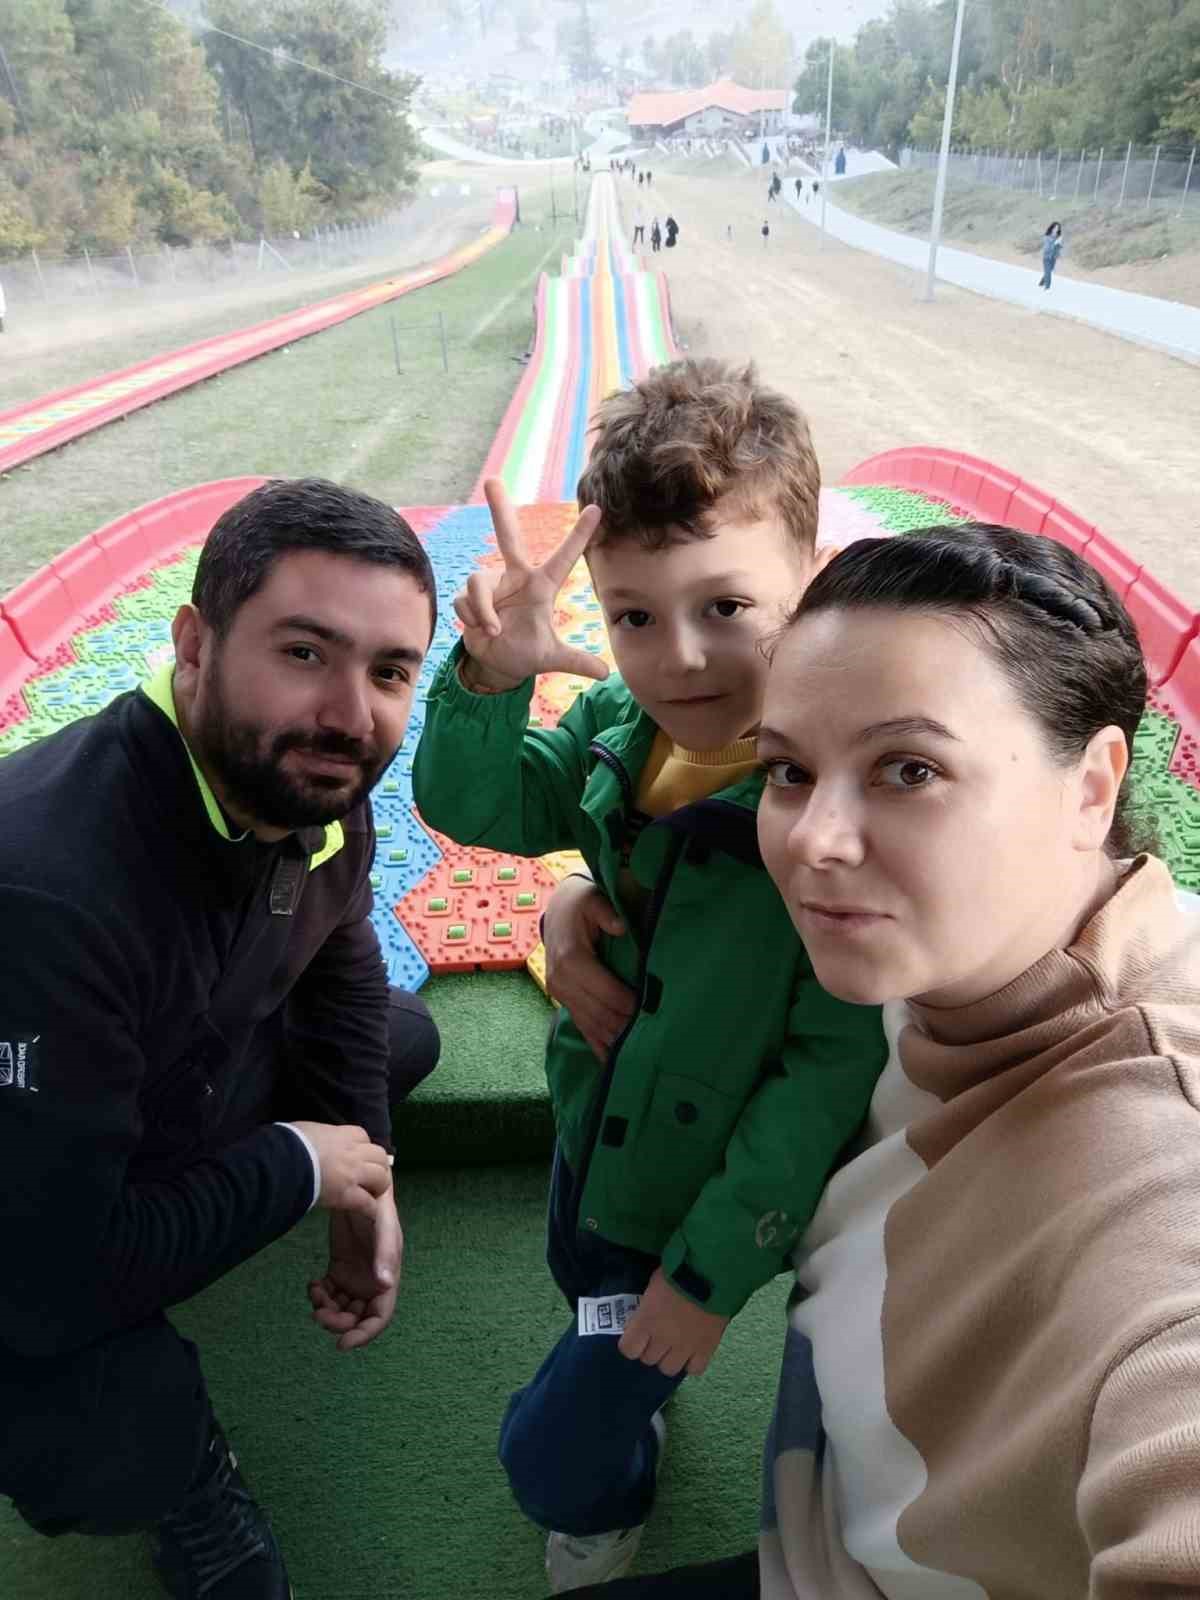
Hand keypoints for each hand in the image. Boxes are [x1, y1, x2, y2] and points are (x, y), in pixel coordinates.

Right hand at [288, 1120, 392, 1219]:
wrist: (280, 1161)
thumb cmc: (288, 1142)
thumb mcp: (308, 1130)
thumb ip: (321, 1136)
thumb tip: (315, 1140)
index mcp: (344, 1133)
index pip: (364, 1137)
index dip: (363, 1149)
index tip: (357, 1157)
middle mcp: (354, 1151)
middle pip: (380, 1157)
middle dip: (378, 1167)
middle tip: (370, 1178)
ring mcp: (353, 1173)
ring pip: (381, 1178)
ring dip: (378, 1187)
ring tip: (370, 1195)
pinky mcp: (347, 1195)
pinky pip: (368, 1203)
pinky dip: (369, 1209)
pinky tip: (366, 1212)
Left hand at [308, 1190, 401, 1351]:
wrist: (359, 1188)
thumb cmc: (378, 1206)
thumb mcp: (385, 1228)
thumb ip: (386, 1256)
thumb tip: (385, 1287)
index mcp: (387, 1278)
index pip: (379, 1317)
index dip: (364, 1334)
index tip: (342, 1343)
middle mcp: (372, 1283)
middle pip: (356, 1318)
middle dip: (338, 1322)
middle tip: (319, 1314)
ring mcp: (355, 1277)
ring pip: (340, 1308)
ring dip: (326, 1309)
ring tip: (315, 1293)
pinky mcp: (339, 1269)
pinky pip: (328, 1293)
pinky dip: (319, 1295)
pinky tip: (313, 1284)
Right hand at [452, 478, 605, 690]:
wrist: (497, 664)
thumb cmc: (527, 653)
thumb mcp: (552, 659)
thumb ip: (576, 662)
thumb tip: (605, 675)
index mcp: (541, 586)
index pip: (565, 557)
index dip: (580, 534)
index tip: (597, 510)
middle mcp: (515, 578)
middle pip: (507, 536)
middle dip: (499, 508)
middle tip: (492, 479)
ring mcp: (490, 585)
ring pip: (478, 583)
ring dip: (484, 612)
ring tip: (494, 632)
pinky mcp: (469, 596)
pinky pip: (465, 602)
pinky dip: (474, 620)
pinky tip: (482, 631)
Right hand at [543, 875, 634, 1060]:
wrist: (557, 912)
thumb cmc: (581, 905)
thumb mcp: (593, 899)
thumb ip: (606, 912)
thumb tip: (620, 926)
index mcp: (570, 958)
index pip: (603, 989)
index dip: (625, 1002)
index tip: (647, 1009)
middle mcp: (560, 980)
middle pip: (597, 1012)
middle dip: (622, 1024)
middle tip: (650, 1035)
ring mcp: (559, 994)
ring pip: (590, 1024)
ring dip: (613, 1038)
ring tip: (637, 1051)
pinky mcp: (563, 1001)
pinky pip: (581, 1026)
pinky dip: (597, 1044)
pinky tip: (611, 1061)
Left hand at [618, 1268, 730, 1377]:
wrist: (709, 1272)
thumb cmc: (677, 1271)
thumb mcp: (653, 1286)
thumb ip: (646, 1308)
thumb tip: (644, 1318)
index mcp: (645, 1321)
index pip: (628, 1349)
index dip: (631, 1344)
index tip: (636, 1336)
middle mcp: (662, 1339)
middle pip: (648, 1359)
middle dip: (651, 1348)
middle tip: (657, 1336)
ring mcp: (685, 1347)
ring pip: (669, 1369)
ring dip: (669, 1358)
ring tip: (675, 1346)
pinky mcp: (706, 1349)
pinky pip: (695, 1369)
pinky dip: (692, 1363)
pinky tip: (693, 1351)